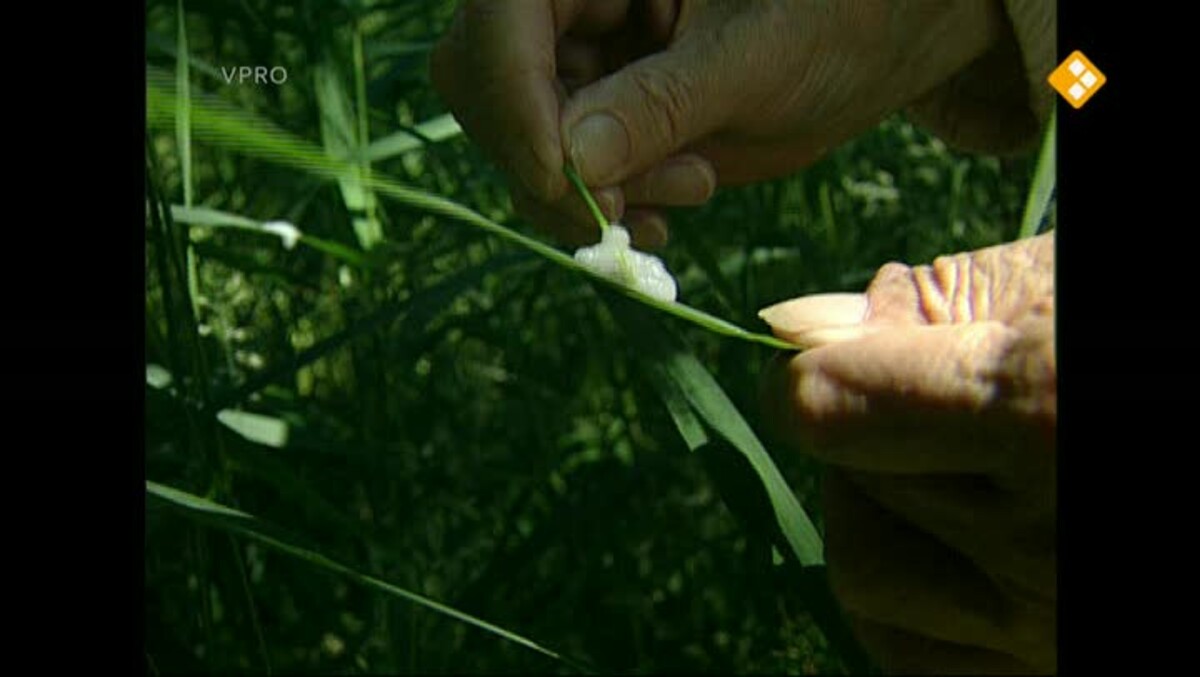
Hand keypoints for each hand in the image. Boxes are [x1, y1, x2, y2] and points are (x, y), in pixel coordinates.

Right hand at [432, 1, 1007, 246]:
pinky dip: (600, 213)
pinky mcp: (594, 121)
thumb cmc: (829, 21)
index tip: (558, 178)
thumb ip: (662, 104)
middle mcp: (571, 6)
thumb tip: (571, 163)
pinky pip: (560, 180)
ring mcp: (577, 64)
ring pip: (520, 144)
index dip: (513, 97)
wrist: (861, 50)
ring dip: (587, 195)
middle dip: (545, 160)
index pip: (503, 15)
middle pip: (487, 85)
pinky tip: (663, 217)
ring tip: (688, 187)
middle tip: (615, 213)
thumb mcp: (753, 59)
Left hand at [759, 232, 1055, 673]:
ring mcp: (1053, 630)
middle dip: (869, 429)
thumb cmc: (1163, 342)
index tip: (842, 353)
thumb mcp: (1057, 282)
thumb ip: (922, 305)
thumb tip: (791, 325)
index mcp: (1052, 412)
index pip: (825, 408)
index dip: (818, 368)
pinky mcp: (1047, 676)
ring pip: (864, 572)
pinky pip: (908, 651)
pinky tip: (955, 549)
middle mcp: (1051, 542)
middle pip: (848, 479)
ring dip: (879, 513)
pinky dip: (905, 598)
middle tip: (939, 402)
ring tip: (955, 473)